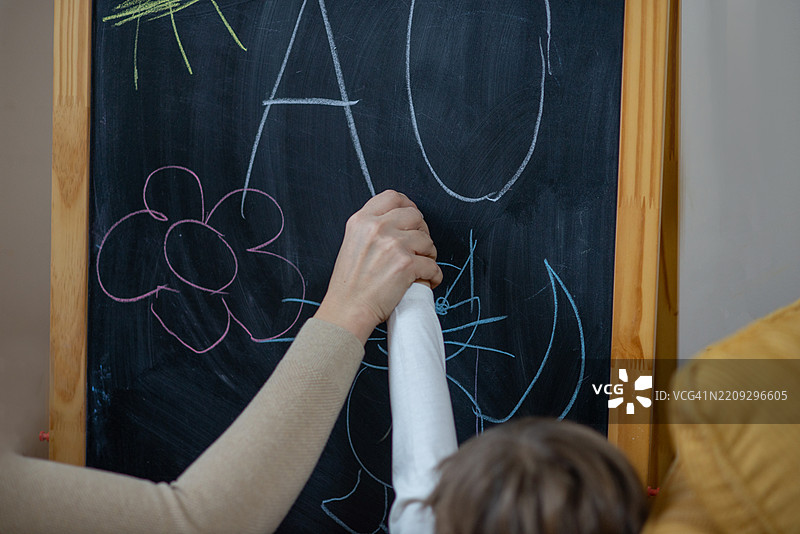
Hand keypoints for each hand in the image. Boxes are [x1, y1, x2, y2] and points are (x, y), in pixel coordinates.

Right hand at [314, 190, 441, 343]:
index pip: (393, 197)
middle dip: (421, 231)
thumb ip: (372, 228)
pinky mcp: (406, 265)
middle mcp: (377, 228)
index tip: (412, 218)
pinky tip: (428, 279)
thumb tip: (399, 221)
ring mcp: (393, 245)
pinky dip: (434, 274)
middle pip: (415, 216)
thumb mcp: (352, 242)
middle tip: (419, 247)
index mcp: (362, 220)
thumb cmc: (350, 283)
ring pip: (427, 240)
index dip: (408, 205)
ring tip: (423, 265)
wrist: (348, 309)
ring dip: (429, 254)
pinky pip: (432, 265)